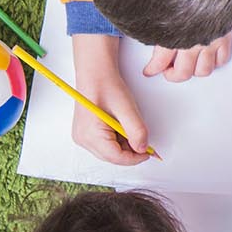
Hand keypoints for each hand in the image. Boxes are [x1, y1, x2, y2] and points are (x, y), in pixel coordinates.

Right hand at [68, 36, 151, 165]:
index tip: (149, 152)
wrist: (96, 74)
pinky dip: (117, 139)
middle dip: (130, 151)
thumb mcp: (127, 109)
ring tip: (128, 125)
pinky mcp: (86, 134)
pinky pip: (106, 144)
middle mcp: (83, 139)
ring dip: (124, 144)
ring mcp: (82, 137)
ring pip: (110, 152)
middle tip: (143, 138)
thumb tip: (142, 149)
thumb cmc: (106, 86)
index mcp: (90, 135)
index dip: (135, 157)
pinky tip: (121, 125)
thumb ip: (137, 131)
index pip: (116, 157)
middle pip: (112, 157)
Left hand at [143, 31, 231, 83]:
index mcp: (175, 32)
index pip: (160, 60)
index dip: (153, 68)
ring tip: (187, 64)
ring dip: (194, 70)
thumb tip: (148, 37)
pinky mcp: (226, 36)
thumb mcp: (164, 5)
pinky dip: (214, 62)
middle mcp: (193, 41)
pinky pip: (222, 60)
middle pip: (183, 72)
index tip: (149, 71)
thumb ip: (157, 23)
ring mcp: (212, 40)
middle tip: (167, 71)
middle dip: (173, 75)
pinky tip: (207, 57)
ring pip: (203, 71)